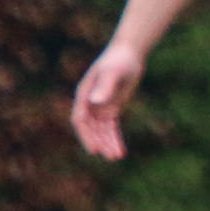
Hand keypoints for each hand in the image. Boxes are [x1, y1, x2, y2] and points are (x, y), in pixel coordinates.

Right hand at [73, 45, 146, 159]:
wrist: (129, 54)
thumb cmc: (119, 60)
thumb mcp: (113, 73)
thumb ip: (105, 86)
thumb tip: (96, 101)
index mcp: (84, 95)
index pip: (81, 120)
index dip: (86, 135)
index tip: (94, 149)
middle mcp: (89, 104)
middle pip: (92, 129)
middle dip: (100, 142)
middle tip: (110, 155)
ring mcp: (100, 107)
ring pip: (102, 130)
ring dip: (108, 143)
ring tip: (117, 156)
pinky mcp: (112, 109)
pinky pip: (111, 127)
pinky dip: (114, 138)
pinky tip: (120, 149)